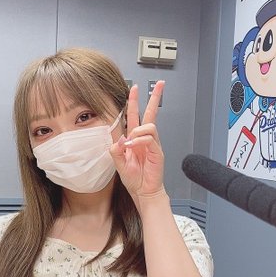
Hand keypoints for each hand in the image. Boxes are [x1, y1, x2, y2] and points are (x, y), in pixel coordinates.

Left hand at [110, 80, 165, 205]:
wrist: (143, 192)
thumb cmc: (134, 179)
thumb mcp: (118, 164)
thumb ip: (116, 150)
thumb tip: (120, 139)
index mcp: (134, 139)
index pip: (133, 116)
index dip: (133, 102)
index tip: (134, 89)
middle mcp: (144, 139)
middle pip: (150, 113)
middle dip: (154, 98)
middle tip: (159, 84)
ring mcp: (152, 144)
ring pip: (149, 125)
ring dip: (138, 130)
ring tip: (131, 142)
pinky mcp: (157, 152)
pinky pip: (150, 139)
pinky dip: (140, 140)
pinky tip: (134, 146)